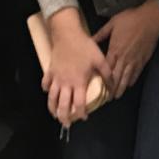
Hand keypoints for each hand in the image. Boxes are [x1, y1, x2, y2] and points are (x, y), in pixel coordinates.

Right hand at [43, 8, 112, 125]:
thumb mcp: (100, 59)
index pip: (79, 103)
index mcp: (78, 82)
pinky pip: (45, 84)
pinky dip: (45, 90)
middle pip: (62, 105)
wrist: (67, 34)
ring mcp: (56, 78)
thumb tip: (113, 87)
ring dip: (52, 108)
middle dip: (64, 117)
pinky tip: (48, 92)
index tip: (83, 117)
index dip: (81, 113)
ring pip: (51, 98)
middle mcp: (65, 83)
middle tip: (66, 124)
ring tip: (55, 115)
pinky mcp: (50, 71)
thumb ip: (107, 74)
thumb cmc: (85, 47)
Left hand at [94, 0, 158, 96]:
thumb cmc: (130, 19)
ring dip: (122, 87)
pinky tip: (130, 84)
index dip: (102, 80)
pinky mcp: (143, 59)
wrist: (150, 19)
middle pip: (116, 77)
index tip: (98, 88)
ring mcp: (134, 59)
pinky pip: (137, 72)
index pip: (107, 68)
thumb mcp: (112, 23)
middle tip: (108, 98)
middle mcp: (124, 58)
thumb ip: (101, 33)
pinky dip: (133, 79)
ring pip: (127, 77)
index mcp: (114, 49)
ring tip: (118, 96)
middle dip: (112, 89)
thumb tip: (90, 40)